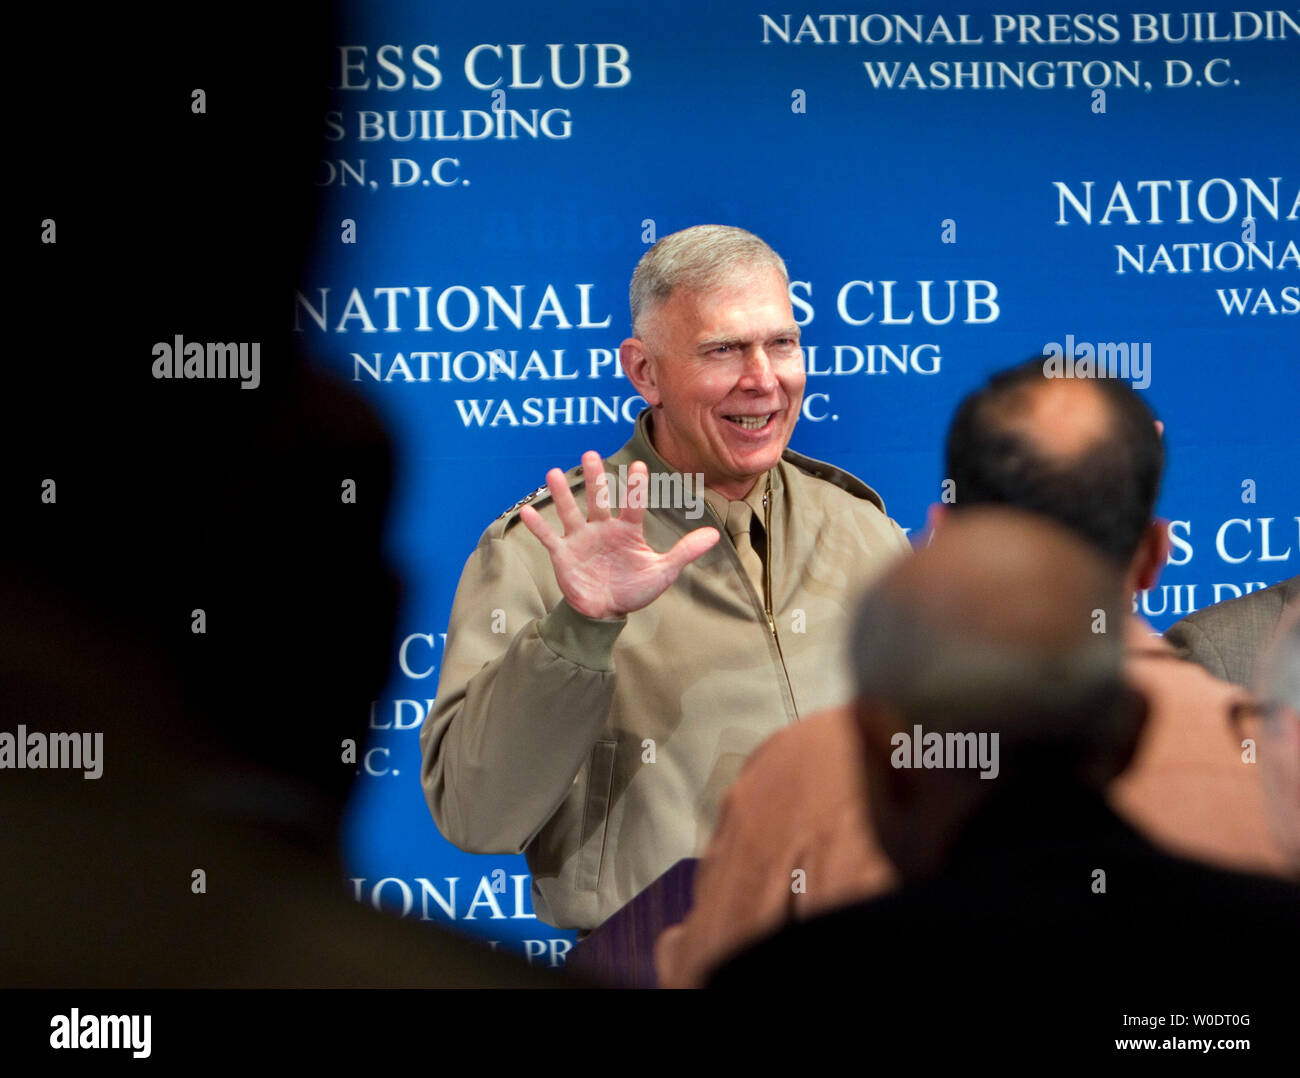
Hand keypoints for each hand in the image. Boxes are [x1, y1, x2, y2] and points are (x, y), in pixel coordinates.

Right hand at [518, 451, 720, 619]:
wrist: (606, 612)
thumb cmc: (635, 588)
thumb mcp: (663, 572)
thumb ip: (684, 552)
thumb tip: (714, 535)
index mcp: (627, 531)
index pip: (632, 505)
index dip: (635, 488)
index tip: (638, 467)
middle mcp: (603, 529)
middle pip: (598, 499)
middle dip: (595, 478)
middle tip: (591, 454)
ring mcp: (581, 540)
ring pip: (570, 511)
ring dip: (562, 493)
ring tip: (554, 472)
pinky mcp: (563, 555)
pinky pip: (549, 537)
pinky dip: (538, 526)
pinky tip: (528, 510)